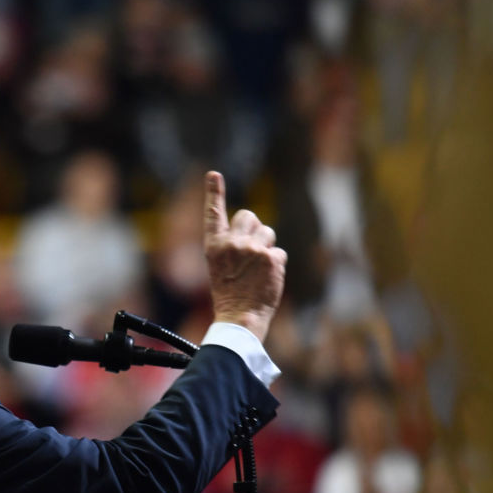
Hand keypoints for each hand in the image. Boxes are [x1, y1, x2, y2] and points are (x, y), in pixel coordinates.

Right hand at [203, 171, 285, 341]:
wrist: (240, 317)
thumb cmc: (230, 294)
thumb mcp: (220, 266)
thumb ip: (232, 245)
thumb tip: (254, 229)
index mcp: (214, 246)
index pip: (213, 214)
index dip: (214, 193)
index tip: (213, 175)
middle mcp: (232, 243)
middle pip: (249, 216)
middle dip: (254, 228)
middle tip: (251, 249)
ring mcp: (252, 249)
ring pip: (268, 232)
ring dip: (266, 247)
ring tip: (258, 269)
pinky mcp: (271, 258)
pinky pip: (279, 252)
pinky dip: (276, 265)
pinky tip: (267, 279)